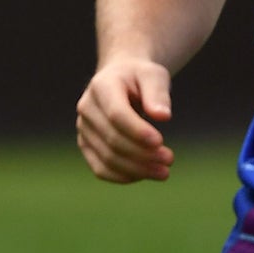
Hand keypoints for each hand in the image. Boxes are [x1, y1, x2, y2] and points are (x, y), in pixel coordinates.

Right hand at [76, 58, 175, 182]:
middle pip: (112, 139)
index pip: (116, 114)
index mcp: (101, 86)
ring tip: (164, 172)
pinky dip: (123, 176)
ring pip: (107, 158)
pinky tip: (145, 175)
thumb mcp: (153, 75)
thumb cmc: (140, 78)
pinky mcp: (86, 145)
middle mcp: (87, 108)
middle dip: (143, 154)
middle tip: (170, 159)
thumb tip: (163, 115)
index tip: (161, 142)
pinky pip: (101, 168)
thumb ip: (157, 93)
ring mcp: (83, 128)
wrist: (120, 80)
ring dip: (137, 169)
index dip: (137, 131)